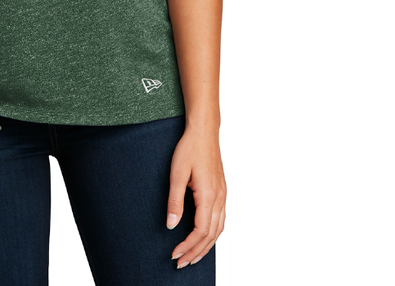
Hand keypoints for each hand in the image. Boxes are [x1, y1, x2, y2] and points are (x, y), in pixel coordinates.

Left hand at [166, 125, 225, 267]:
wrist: (204, 131)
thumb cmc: (190, 148)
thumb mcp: (177, 173)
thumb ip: (174, 201)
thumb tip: (171, 225)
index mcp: (209, 195)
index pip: (201, 231)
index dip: (188, 245)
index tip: (175, 254)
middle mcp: (220, 198)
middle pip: (211, 235)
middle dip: (196, 252)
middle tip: (181, 263)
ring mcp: (223, 195)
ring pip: (219, 230)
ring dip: (206, 246)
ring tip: (192, 257)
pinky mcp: (222, 191)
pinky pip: (221, 220)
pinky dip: (213, 234)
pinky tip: (204, 238)